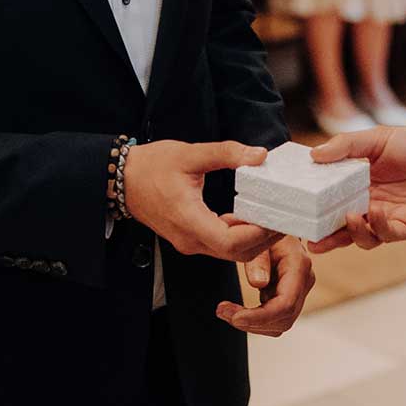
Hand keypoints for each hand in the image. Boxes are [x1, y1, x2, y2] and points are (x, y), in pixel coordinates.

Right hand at [123, 141, 284, 262]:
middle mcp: (190, 239)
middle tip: (284, 215)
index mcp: (188, 219)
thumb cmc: (151, 166)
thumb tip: (260, 155)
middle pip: (236, 252)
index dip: (258, 233)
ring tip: (271, 213)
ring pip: (230, 252)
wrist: (121, 180)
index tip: (277, 216)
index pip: (231, 242)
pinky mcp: (189, 239)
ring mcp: (189, 242)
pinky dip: (239, 235)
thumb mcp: (190, 153)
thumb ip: (226, 153)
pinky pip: (220, 245)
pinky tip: (250, 215)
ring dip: (253, 238)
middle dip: (263, 237)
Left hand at [216, 233, 313, 335]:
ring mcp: (299, 292)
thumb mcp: (259, 240)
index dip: (260, 317)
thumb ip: (258, 260)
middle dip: (252, 322)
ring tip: (226, 311)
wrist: (273, 229)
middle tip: (223, 312)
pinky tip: (238, 310)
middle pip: (283, 319)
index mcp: (299, 266)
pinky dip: (255, 321)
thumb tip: (259, 283)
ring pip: (279, 324)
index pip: (285, 304)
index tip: (235, 317)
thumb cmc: (266, 230)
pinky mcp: (290, 298)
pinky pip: (275, 320)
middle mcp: (304, 281)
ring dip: (252, 325)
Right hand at [304, 127, 405, 252]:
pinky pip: (388, 235)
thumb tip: (313, 155)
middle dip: (323, 235)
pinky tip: (376, 214)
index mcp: (357, 185)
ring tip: (347, 218)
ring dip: (350, 232)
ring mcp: (387, 219)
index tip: (293, 212)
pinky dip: (379, 228)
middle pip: (339, 226)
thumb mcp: (378, 139)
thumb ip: (346, 146)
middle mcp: (369, 205)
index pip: (329, 201)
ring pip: (361, 237)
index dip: (312, 209)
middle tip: (307, 236)